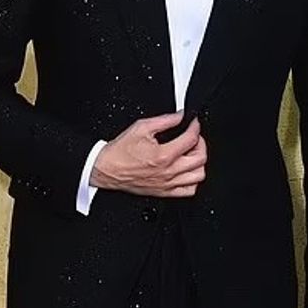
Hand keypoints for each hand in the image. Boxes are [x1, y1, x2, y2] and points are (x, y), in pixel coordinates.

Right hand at [91, 110, 206, 197]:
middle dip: (200, 144)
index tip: (193, 124)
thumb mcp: (141, 127)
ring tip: (191, 154)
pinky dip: (193, 180)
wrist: (107, 169)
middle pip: (200, 158)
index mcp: (163, 155)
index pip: (191, 139)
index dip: (195, 127)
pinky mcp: (164, 192)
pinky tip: (186, 171)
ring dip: (199, 163)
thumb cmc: (120, 152)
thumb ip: (165, 120)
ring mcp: (168, 184)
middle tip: (193, 137)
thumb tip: (180, 116)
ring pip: (198, 176)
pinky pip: (189, 191)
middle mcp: (168, 172)